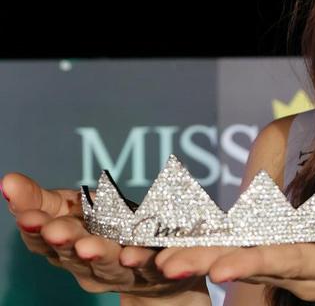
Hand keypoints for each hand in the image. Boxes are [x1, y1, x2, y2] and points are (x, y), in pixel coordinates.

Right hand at [1, 172, 208, 301]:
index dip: (34, 229)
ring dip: (100, 254)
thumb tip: (7, 180)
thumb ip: (41, 199)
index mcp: (67, 247)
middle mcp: (89, 265)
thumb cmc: (107, 229)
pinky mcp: (156, 273)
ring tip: (90, 246)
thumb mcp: (72, 209)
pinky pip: (152, 267)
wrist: (160, 266)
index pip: (44, 240)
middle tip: (56, 230)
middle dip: (65, 241)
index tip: (27, 216)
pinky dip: (148, 262)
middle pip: (74, 255)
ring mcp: (122, 272)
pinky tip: (142, 256)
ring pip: (110, 264)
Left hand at [154, 211, 314, 304]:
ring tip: (148, 256)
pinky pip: (233, 246)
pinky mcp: (274, 251)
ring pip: (233, 256)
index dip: (256, 263)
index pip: (290, 262)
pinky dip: (199, 242)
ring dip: (192, 255)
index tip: (218, 270)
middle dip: (205, 263)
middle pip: (248, 264)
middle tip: (160, 265)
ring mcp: (284, 262)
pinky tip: (162, 238)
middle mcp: (299, 269)